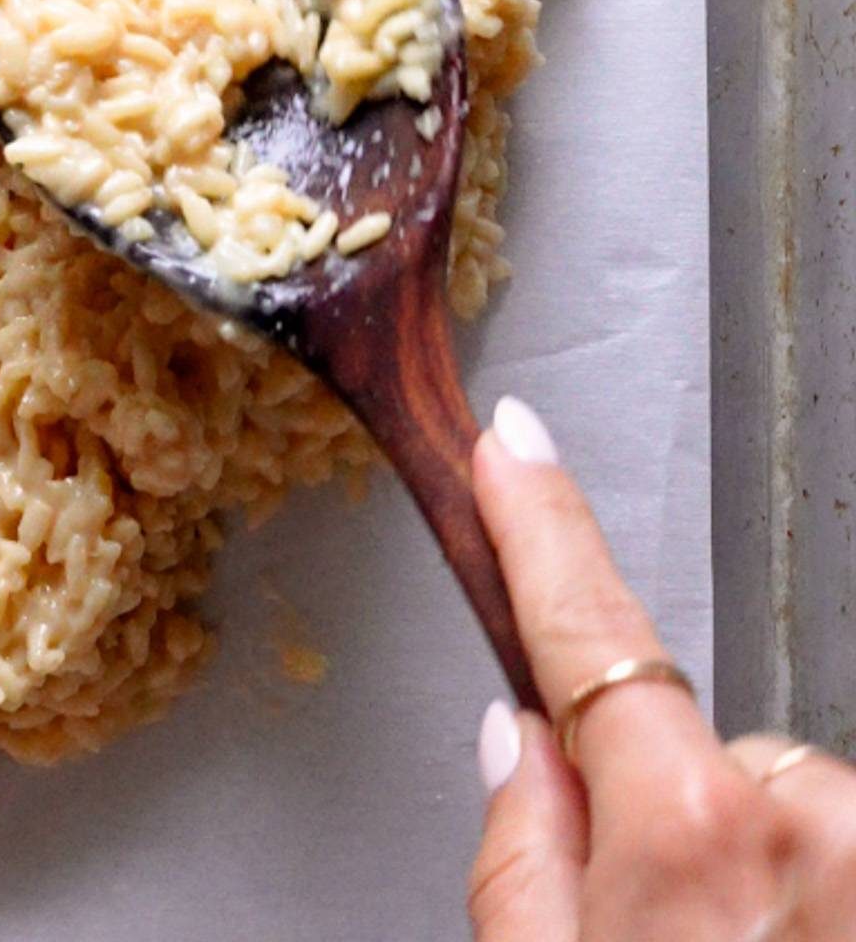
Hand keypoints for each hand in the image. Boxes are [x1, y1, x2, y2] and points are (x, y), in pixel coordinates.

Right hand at [467, 396, 855, 939]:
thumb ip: (519, 858)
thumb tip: (519, 747)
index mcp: (686, 836)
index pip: (583, 627)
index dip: (538, 523)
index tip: (512, 443)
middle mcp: (807, 827)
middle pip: (694, 749)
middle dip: (664, 808)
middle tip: (655, 926)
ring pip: (777, 805)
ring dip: (753, 868)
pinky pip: (837, 844)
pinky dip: (816, 894)